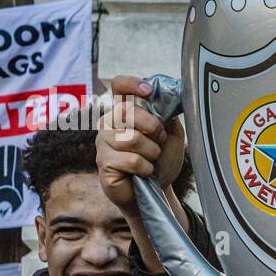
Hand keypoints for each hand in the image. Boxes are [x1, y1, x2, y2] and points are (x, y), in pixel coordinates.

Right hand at [95, 74, 186, 216]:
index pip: (119, 86)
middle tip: (160, 140)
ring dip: (151, 152)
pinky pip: (131, 160)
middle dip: (152, 126)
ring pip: (131, 138)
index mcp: (125, 112)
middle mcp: (109, 124)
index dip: (131, 84)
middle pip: (126, 110)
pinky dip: (146, 168)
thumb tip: (171, 99)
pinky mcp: (104, 164)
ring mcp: (103, 143)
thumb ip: (168, 117)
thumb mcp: (172, 135)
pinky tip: (144, 173)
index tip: (147, 91)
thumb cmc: (160, 162)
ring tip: (151, 160)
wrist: (157, 191)